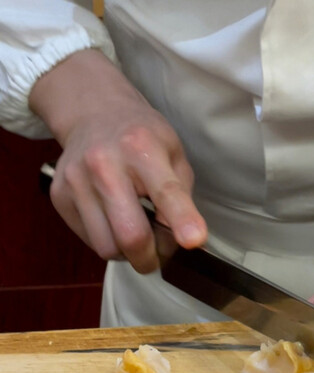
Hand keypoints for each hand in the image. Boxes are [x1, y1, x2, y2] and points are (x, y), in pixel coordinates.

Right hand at [30, 50, 206, 272]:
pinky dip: (107, 241)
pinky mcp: (59, 196)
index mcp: (142, 148)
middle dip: (150, 258)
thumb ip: (181, 197)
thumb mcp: (173, 155)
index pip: (166, 191)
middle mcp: (104, 163)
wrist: (94, 113)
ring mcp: (76, 180)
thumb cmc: (142, 138)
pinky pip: (88, 240)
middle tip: (158, 256)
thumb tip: (183, 240)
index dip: (182, 220)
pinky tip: (114, 221)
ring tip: (135, 234)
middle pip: (130, 235)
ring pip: (106, 247)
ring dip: (126, 253)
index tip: (194, 241)